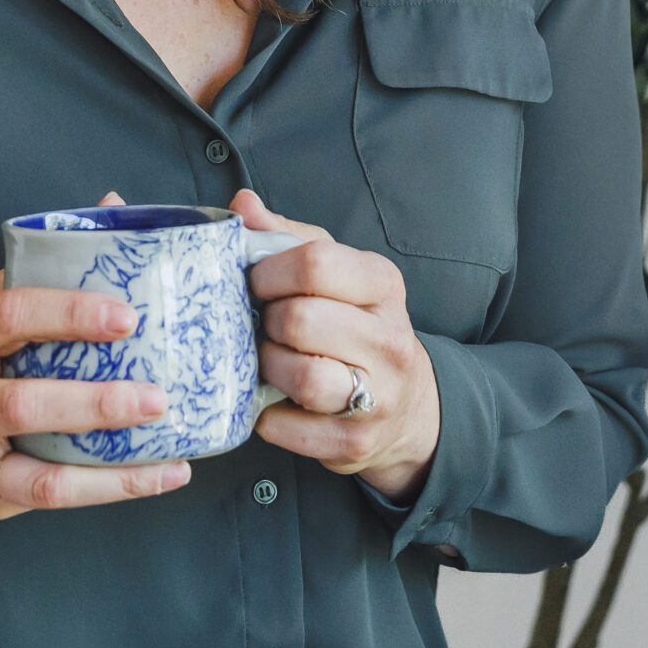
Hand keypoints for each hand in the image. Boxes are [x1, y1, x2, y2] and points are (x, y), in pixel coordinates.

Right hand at [0, 193, 188, 548]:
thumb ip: (30, 276)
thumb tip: (109, 205)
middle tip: (156, 396)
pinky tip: (156, 476)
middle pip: (22, 403)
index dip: (66, 312)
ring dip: (109, 462)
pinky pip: (47, 497)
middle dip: (95, 403)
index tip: (124, 313)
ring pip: (38, 468)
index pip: (4, 314)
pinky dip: (107, 489)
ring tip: (169, 446)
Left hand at [234, 188, 441, 503]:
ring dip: (267, 369)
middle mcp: (390, 339)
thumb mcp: (334, 271)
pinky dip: (267, 416)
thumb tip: (241, 205)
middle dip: (266, 323)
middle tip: (264, 326)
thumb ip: (285, 237)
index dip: (269, 272)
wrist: (407, 405)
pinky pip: (287, 427)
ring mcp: (379, 395)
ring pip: (303, 377)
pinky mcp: (356, 442)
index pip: (315, 263)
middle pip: (300, 320)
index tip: (257, 283)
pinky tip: (274, 401)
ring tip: (269, 361)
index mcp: (382, 284)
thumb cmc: (354, 325)